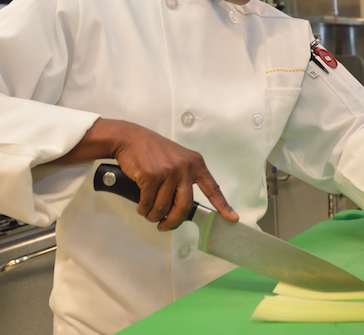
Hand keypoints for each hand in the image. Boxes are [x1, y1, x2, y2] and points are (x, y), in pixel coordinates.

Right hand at [55, 118, 238, 230]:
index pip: (212, 188)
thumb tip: (180, 209)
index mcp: (195, 164)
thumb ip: (183, 179)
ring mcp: (168, 171)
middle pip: (185, 207)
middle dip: (174, 222)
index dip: (223, 205)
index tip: (232, 218)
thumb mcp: (176, 159)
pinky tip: (141, 206)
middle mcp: (185, 167)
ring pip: (164, 207)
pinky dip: (143, 209)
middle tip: (164, 226)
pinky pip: (148, 203)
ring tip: (149, 213)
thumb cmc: (152, 151)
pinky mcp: (151, 176)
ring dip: (154, 215)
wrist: (131, 138)